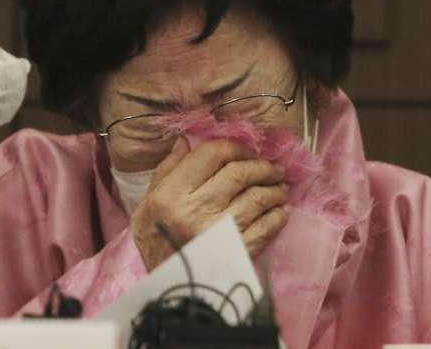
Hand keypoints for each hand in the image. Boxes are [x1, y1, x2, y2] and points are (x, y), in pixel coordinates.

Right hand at [130, 137, 289, 270]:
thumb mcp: (149, 202)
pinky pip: (267, 228)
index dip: (236, 147)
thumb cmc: (156, 241)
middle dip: (262, 166)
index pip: (212, 155)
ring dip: (275, 189)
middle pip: (239, 173)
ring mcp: (219, 233)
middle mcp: (195, 210)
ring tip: (280, 188)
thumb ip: (168, 169)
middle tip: (273, 167)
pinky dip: (278, 216)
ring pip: (258, 198)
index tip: (246, 151)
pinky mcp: (237, 253)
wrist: (167, 290)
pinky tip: (281, 212)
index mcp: (172, 194)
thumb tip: (185, 141)